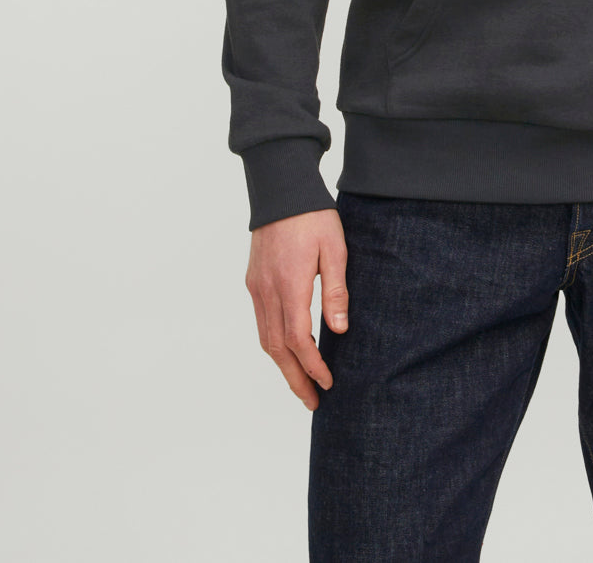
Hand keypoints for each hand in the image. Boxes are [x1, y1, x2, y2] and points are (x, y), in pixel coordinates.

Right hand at [244, 207, 349, 409]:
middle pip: (277, 348)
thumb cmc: (313, 217)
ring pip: (265, 339)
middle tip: (312, 402)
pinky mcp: (253, 282)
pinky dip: (273, 345)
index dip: (312, 366)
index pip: (298, 339)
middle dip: (295, 378)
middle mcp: (267, 291)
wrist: (282, 190)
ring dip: (282, 366)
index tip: (327, 382)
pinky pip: (261, 322)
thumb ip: (336, 291)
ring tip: (301, 385)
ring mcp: (256, 287)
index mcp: (290, 284)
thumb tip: (339, 331)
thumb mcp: (335, 249)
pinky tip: (286, 353)